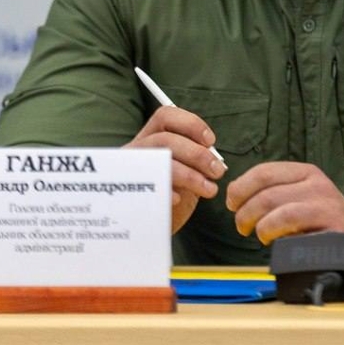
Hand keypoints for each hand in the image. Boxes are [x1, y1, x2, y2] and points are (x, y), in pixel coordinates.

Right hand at [125, 106, 226, 232]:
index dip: (191, 124)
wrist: (148, 228)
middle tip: (217, 171)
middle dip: (197, 154)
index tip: (210, 140)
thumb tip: (213, 157)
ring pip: (158, 161)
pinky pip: (146, 187)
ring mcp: (128, 171)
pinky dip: (167, 191)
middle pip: (165, 139)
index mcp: (150, 138)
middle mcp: (136, 150)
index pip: (166, 116)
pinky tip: (180, 199)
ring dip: (189, 174)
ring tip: (208, 189)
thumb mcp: (184, 171)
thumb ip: (193, 159)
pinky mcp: (127, 195)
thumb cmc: (169, 195)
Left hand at [225, 162, 343, 244]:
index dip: (241, 189)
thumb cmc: (317, 214)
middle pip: (267, 196)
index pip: (264, 172)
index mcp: (305, 171)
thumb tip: (234, 195)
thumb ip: (269, 189)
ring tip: (261, 236)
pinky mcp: (332, 232)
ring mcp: (326, 208)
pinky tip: (280, 244)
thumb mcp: (297, 192)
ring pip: (280, 215)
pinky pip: (297, 237)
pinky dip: (281, 242)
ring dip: (262, 229)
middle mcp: (317, 186)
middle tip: (242, 226)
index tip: (232, 203)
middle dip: (246, 214)